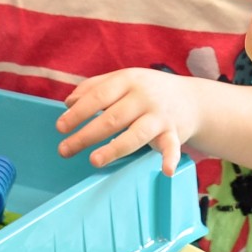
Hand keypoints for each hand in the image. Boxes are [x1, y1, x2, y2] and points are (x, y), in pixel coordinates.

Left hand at [56, 68, 199, 175]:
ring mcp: (160, 115)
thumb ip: (94, 87)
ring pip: (136, 133)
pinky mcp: (174, 133)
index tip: (61, 127)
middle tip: (65, 150)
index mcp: (129, 80)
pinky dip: (170, 158)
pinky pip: (172, 146)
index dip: (78, 112)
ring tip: (94, 160)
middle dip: (87, 134)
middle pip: (113, 117)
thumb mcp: (124, 80)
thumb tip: (68, 103)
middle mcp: (144, 96)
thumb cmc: (147, 91)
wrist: (191, 99)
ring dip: (115, 148)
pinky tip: (166, 171)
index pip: (99, 95)